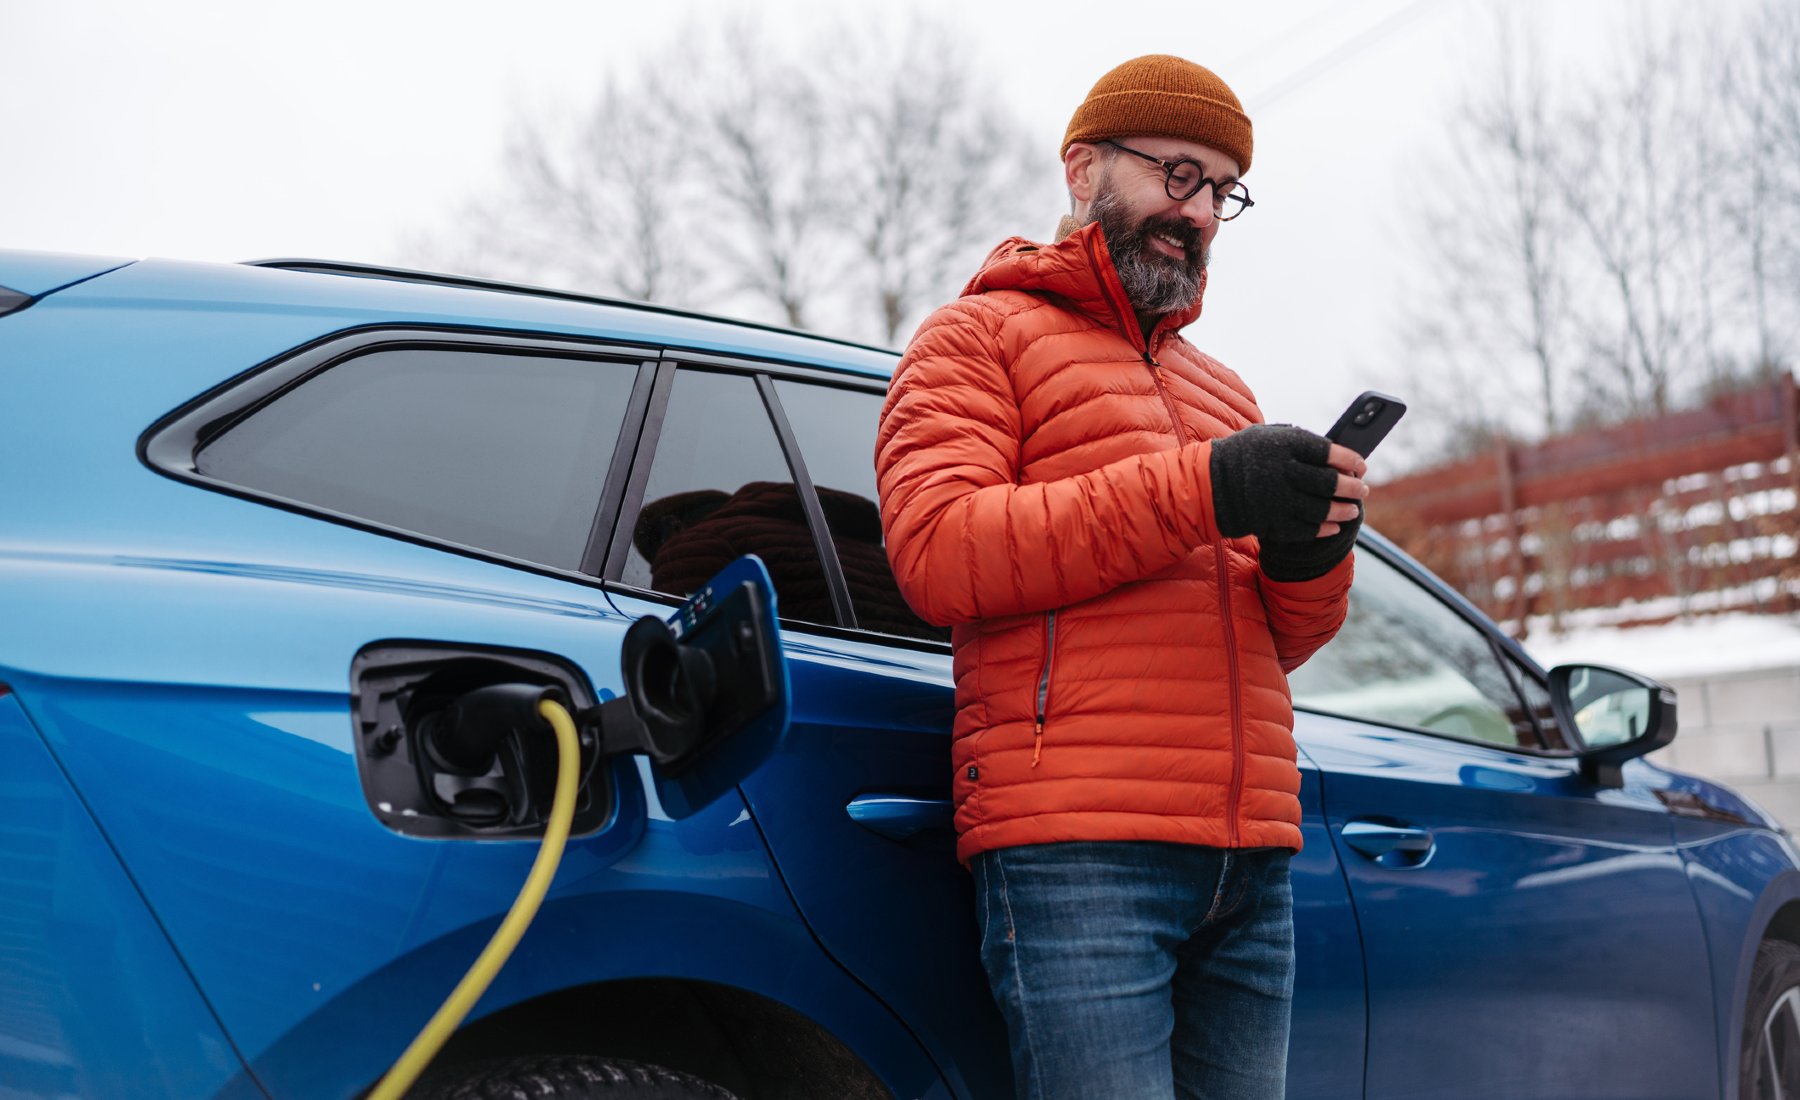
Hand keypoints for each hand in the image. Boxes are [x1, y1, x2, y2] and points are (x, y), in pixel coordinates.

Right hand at [1209, 424, 1368, 541]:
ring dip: (1343, 510)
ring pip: (1322, 508)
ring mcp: (1278, 500)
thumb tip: (1337, 451)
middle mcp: (1282, 472)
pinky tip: (1334, 525)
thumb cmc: (1245, 455)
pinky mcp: (1273, 522)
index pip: (1327, 451)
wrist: (1212, 485)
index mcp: (1283, 445)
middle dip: (1351, 487)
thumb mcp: (1267, 435)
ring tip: (1353, 509)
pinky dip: (1325, 528)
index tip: (1361, 466)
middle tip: (1362, 489)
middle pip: (1328, 482)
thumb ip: (1298, 439)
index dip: (1350, 460)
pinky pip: (1307, 529)